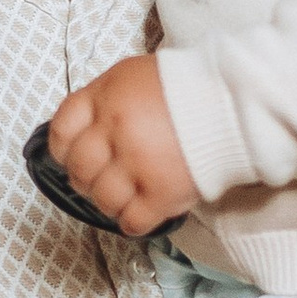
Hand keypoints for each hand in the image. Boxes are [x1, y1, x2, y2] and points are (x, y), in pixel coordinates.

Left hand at [47, 53, 199, 236]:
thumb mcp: (132, 76)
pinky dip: (133, 221)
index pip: (61, 132)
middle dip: (86, 178)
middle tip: (102, 178)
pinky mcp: (162, 193)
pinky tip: (141, 211)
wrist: (235, 103)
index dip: (63, 149)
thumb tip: (82, 129)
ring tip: (125, 195)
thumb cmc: (186, 87)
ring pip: (101, 199)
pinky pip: (131, 221)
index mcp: (106, 98)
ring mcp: (138, 164)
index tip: (72, 155)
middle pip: (78, 169)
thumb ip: (103, 99)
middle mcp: (116, 131)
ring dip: (109, 202)